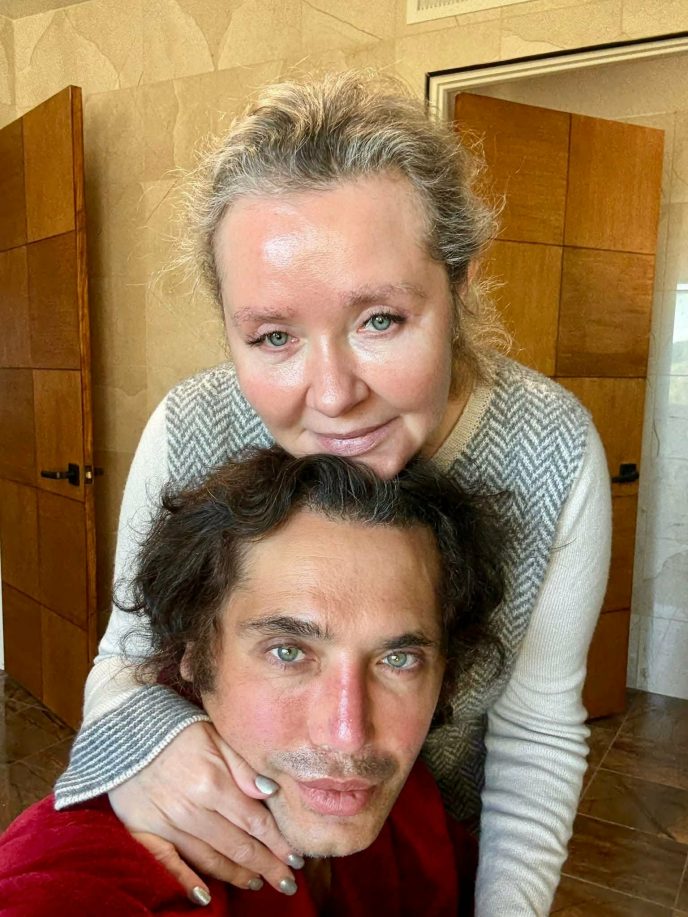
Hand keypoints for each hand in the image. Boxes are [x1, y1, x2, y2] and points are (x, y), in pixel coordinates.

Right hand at [109, 721, 301, 902]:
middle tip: (287, 882)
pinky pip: (166, 863)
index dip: (278, 843)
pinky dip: (185, 881)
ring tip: (257, 882)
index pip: (255, 822)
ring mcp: (166, 823)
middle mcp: (191, 809)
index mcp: (213, 783)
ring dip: (236, 874)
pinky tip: (203, 896)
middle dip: (267, 865)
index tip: (296, 858)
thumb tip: (271, 792)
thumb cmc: (177, 729)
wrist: (124, 728)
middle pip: (238, 845)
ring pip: (209, 859)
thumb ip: (243, 766)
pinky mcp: (143, 830)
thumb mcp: (216, 735)